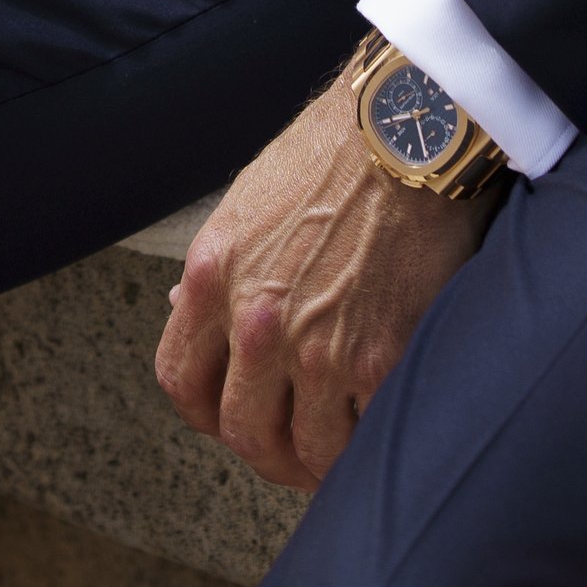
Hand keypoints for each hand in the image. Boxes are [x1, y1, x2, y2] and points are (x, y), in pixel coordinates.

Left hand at [155, 72, 499, 488]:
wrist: (406, 128)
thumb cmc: (332, 152)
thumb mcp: (248, 200)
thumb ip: (221, 268)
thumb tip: (183, 307)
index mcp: (214, 275)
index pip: (180, 381)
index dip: (204, 413)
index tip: (228, 414)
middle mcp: (256, 320)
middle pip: (240, 430)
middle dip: (264, 449)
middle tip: (290, 446)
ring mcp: (318, 347)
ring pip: (305, 449)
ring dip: (318, 457)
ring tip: (337, 442)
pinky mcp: (380, 358)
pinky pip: (363, 436)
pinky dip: (367, 441)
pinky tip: (375, 424)